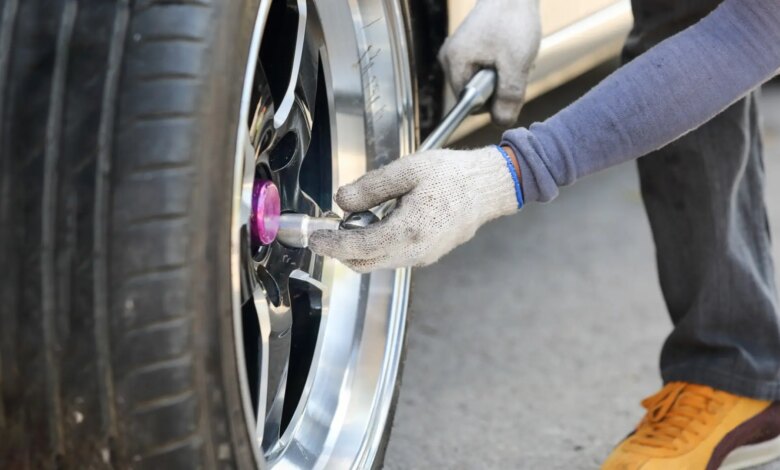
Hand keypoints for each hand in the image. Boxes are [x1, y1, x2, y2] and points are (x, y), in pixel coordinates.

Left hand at [309, 147, 520, 272]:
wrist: (489, 187)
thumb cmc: (454, 176)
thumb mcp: (408, 170)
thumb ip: (371, 187)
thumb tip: (342, 200)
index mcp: (409, 231)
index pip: (357, 248)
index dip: (331, 244)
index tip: (315, 238)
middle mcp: (415, 252)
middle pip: (364, 262)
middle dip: (342, 248)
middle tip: (331, 226)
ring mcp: (423, 257)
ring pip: (379, 261)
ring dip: (361, 246)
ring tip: (361, 216)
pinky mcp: (428, 255)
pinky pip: (394, 257)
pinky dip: (378, 245)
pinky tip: (381, 221)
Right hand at [438, 0, 540, 126]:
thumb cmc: (513, 20)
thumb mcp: (516, 63)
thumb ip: (508, 96)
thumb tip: (501, 123)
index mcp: (454, 62)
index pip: (468, 103)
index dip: (490, 102)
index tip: (508, 85)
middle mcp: (449, 59)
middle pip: (473, 94)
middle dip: (498, 87)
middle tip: (513, 66)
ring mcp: (457, 52)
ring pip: (480, 82)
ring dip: (502, 76)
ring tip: (512, 55)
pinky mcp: (467, 48)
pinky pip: (482, 70)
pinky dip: (500, 66)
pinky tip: (508, 51)